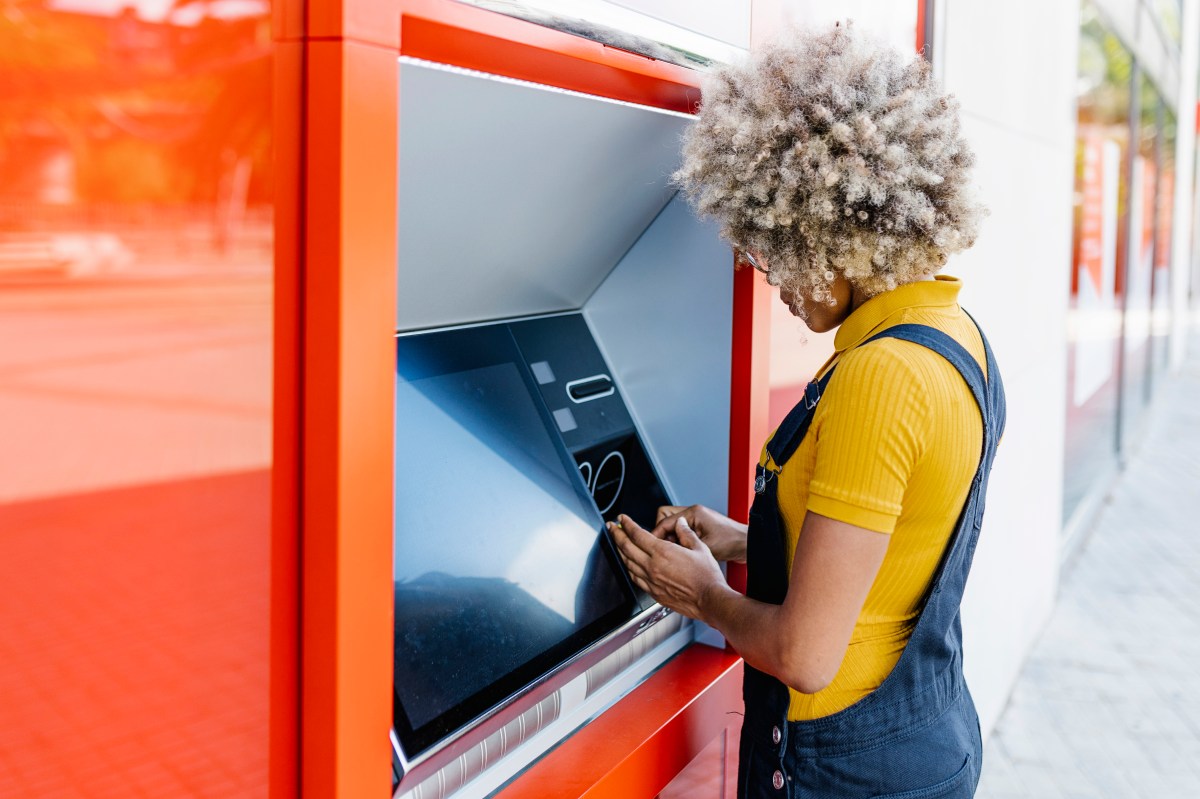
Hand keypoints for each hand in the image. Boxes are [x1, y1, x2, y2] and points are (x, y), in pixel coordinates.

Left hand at [609, 513, 725, 620]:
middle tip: (611, 527)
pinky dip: (628, 569)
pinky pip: (635, 579)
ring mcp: (651, 581)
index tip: (621, 519)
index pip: (637, 534)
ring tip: (616, 543)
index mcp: (662, 552)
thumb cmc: (706, 577)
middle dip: (616, 535)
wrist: (709, 600)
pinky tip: (629, 566)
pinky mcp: (654, 593)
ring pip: (628, 564)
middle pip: (627, 548)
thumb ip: (686, 533)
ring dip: (619, 551)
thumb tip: (680, 524)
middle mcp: (653, 566)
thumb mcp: (699, 548)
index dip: (627, 524)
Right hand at [652, 505, 746, 563]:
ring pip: (673, 526)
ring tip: (674, 551)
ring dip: (671, 538)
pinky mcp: (700, 528)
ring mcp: (697, 520)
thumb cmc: (732, 542)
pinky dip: (679, 540)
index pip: (664, 521)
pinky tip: (682, 551)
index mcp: (693, 512)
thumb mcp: (704, 545)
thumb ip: (684, 543)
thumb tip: (666, 547)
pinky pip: (682, 531)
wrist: (748, 545)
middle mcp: (694, 514)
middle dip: (662, 534)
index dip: (657, 535)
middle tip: (664, 548)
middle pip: (665, 519)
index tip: (652, 546)